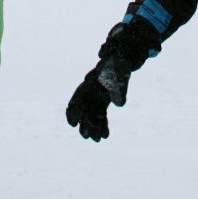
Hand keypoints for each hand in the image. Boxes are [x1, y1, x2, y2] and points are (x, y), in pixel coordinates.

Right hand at [66, 20, 160, 141]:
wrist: (124, 58)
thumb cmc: (120, 65)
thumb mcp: (120, 75)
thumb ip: (119, 89)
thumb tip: (120, 104)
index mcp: (90, 82)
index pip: (78, 97)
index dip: (73, 111)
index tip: (73, 123)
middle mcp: (91, 90)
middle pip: (85, 109)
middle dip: (85, 123)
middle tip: (87, 136)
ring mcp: (97, 95)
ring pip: (92, 114)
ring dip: (93, 126)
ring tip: (97, 140)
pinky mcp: (104, 100)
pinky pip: (101, 114)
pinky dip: (102, 124)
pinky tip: (105, 135)